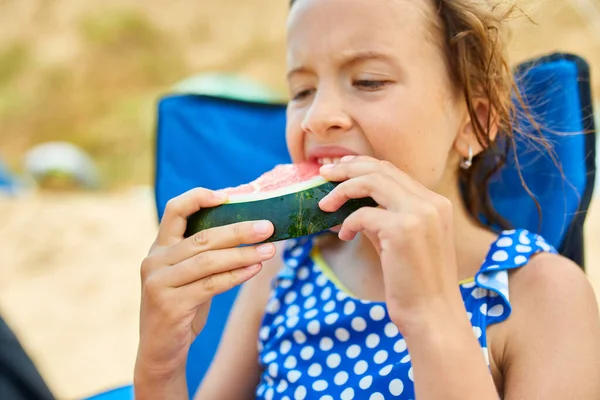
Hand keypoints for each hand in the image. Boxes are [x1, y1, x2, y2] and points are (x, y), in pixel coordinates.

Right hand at [135, 188, 275, 379]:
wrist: (159, 351)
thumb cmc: (182, 307)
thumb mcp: (188, 276)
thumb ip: (205, 254)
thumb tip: (248, 230)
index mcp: (159, 248)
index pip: (174, 210)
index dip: (199, 197)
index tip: (228, 196)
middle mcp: (155, 261)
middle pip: (203, 237)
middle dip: (239, 230)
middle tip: (268, 226)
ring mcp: (159, 282)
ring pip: (209, 261)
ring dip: (243, 254)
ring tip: (270, 249)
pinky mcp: (170, 304)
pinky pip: (211, 285)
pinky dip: (236, 276)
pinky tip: (255, 269)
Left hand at [318, 156, 462, 333]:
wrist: (432, 315)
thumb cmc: (414, 283)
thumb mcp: (398, 242)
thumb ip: (380, 218)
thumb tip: (349, 203)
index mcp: (435, 203)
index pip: (393, 171)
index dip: (362, 165)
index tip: (340, 168)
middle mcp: (431, 202)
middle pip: (381, 169)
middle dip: (347, 168)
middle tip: (323, 174)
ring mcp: (419, 214)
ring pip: (372, 181)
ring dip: (342, 189)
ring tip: (324, 203)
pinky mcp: (403, 230)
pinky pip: (363, 214)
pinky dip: (348, 223)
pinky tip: (344, 236)